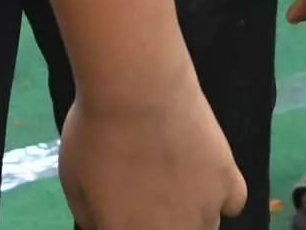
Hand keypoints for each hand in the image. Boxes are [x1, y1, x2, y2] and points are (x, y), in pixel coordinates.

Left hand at [52, 76, 245, 229]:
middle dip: (155, 218)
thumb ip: (91, 218)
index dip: (124, 217)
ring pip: (204, 226)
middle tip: (144, 187)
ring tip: (170, 175)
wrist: (138, 89)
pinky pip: (231, 203)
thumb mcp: (74, 184)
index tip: (122, 202)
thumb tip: (104, 226)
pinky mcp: (230, 184)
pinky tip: (203, 171)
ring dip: (188, 213)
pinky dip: (220, 193)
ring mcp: (208, 211)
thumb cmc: (96, 134)